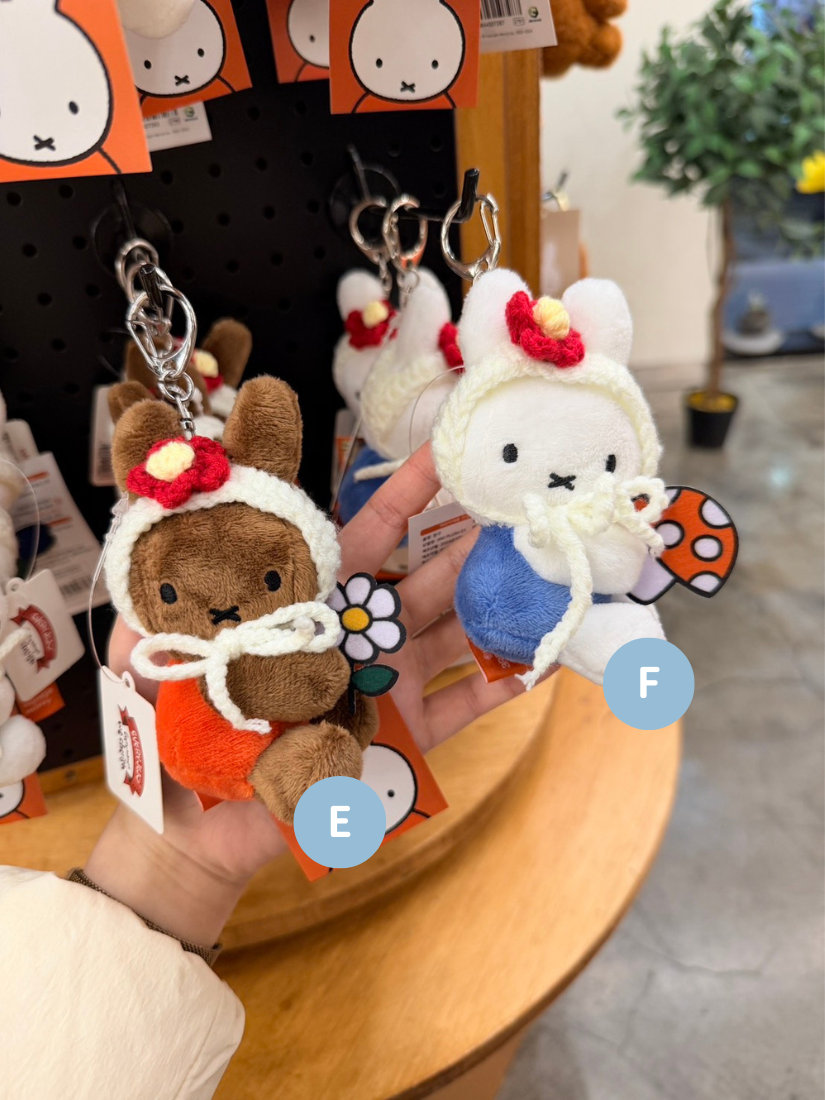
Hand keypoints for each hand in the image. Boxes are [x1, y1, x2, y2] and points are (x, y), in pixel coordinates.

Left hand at [89, 445, 549, 942]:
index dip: (407, 495)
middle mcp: (356, 637)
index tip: (448, 454)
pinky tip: (546, 657)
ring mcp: (386, 687)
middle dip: (474, 541)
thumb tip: (173, 516)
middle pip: (427, 578)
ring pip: (454, 633)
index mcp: (308, 605)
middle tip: (524, 506)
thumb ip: (168, 590)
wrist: (189, 831)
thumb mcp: (155, 649)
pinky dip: (505, 684)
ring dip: (499, 602)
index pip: (366, 536)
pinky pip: (463, 707)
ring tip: (547, 569)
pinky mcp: (403, 741)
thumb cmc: (167, 735)